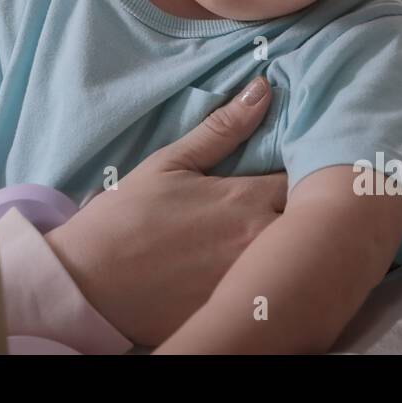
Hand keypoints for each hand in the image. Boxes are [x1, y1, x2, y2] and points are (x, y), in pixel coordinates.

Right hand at [46, 76, 285, 346]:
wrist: (89, 287)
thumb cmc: (124, 219)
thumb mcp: (169, 164)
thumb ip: (223, 129)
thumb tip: (263, 89)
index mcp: (246, 200)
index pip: (308, 177)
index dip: (311, 168)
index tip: (304, 161)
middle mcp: (261, 243)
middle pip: (312, 221)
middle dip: (311, 207)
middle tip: (300, 197)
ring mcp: (254, 283)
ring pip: (297, 258)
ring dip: (295, 242)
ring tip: (284, 233)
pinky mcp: (241, 313)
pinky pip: (274, 291)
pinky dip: (275, 278)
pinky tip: (262, 270)